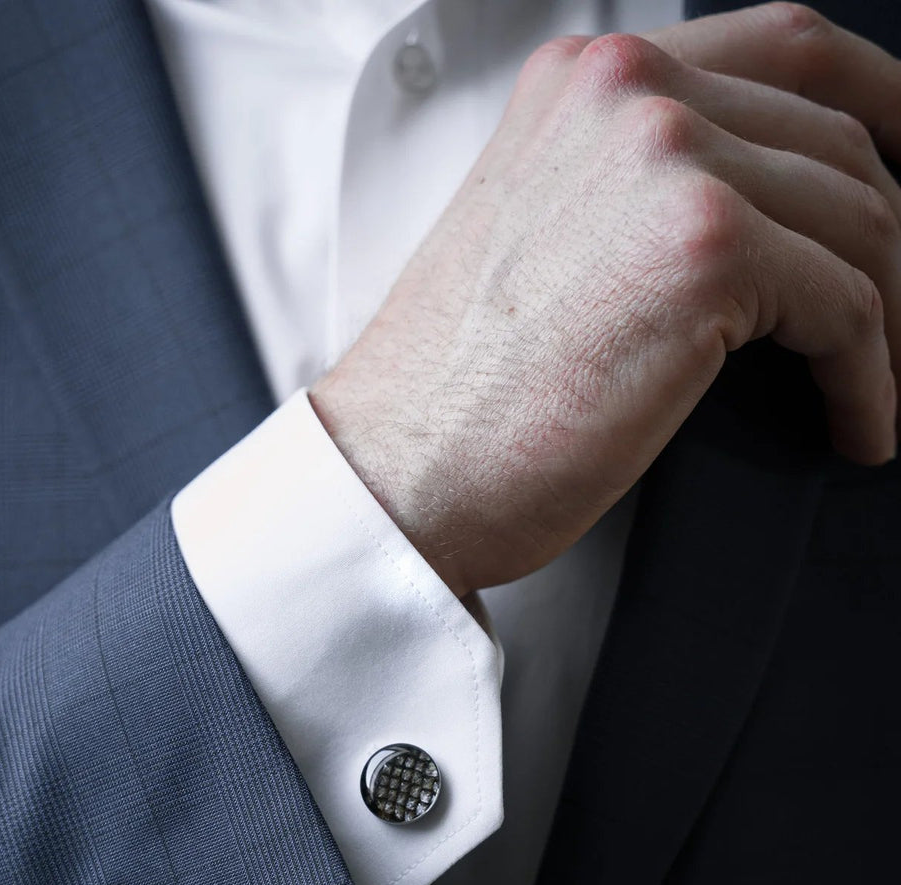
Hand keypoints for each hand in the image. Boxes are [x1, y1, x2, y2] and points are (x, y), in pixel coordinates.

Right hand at [309, 4, 900, 597]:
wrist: (398, 471)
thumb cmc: (460, 393)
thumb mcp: (546, 234)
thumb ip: (642, 187)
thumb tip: (777, 221)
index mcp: (591, 79)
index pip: (788, 48)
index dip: (884, 101)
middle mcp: (632, 93)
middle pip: (843, 136)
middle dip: (897, 239)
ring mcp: (669, 160)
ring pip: (863, 222)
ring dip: (893, 321)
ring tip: (881, 392)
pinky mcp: (704, 251)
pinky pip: (851, 308)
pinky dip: (873, 378)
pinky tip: (861, 424)